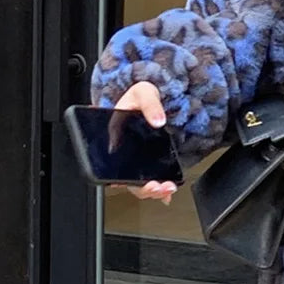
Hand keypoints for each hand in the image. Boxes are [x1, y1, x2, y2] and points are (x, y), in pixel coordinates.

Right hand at [111, 82, 176, 204]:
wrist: (149, 95)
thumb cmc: (138, 94)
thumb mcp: (143, 92)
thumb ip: (150, 105)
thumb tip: (158, 121)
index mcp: (116, 139)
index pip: (114, 166)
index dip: (124, 180)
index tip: (138, 182)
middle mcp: (124, 153)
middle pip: (129, 179)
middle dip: (144, 189)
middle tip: (158, 188)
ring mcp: (138, 158)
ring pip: (140, 182)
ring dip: (153, 191)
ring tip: (167, 190)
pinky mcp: (152, 158)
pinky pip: (153, 176)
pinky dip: (160, 187)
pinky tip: (170, 190)